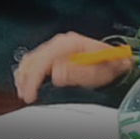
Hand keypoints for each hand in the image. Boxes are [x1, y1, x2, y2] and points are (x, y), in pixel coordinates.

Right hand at [14, 32, 131, 103]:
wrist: (115, 61)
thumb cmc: (108, 65)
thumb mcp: (96, 72)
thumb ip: (75, 73)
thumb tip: (55, 74)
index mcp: (71, 43)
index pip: (44, 58)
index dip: (34, 77)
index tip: (31, 92)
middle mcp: (62, 42)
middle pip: (34, 58)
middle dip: (27, 79)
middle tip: (26, 96)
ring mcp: (57, 46)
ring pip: (31, 59)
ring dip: (24, 76)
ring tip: (24, 92)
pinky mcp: (53, 52)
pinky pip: (34, 60)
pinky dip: (28, 72)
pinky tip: (26, 83)